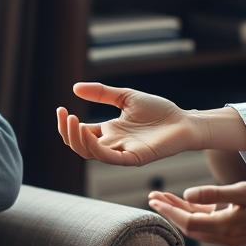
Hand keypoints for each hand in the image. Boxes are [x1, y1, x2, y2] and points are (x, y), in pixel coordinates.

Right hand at [56, 82, 202, 165]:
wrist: (184, 121)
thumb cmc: (159, 111)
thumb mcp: (126, 97)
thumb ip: (102, 93)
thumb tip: (75, 88)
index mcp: (109, 132)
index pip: (80, 134)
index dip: (67, 125)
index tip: (61, 109)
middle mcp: (113, 144)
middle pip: (80, 146)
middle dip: (67, 132)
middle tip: (64, 115)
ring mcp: (122, 152)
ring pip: (90, 153)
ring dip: (77, 139)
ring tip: (72, 122)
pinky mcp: (134, 157)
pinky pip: (109, 158)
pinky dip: (95, 147)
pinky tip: (87, 132)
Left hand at [148, 182, 245, 245]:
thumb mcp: (241, 191)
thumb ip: (213, 194)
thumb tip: (187, 195)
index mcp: (226, 227)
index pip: (189, 223)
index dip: (170, 212)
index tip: (156, 200)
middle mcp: (226, 237)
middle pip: (190, 227)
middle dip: (170, 212)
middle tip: (153, 198)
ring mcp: (229, 238)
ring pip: (198, 227)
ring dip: (180, 213)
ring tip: (163, 198)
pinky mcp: (233, 234)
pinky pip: (209, 225)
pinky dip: (196, 214)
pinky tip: (186, 202)